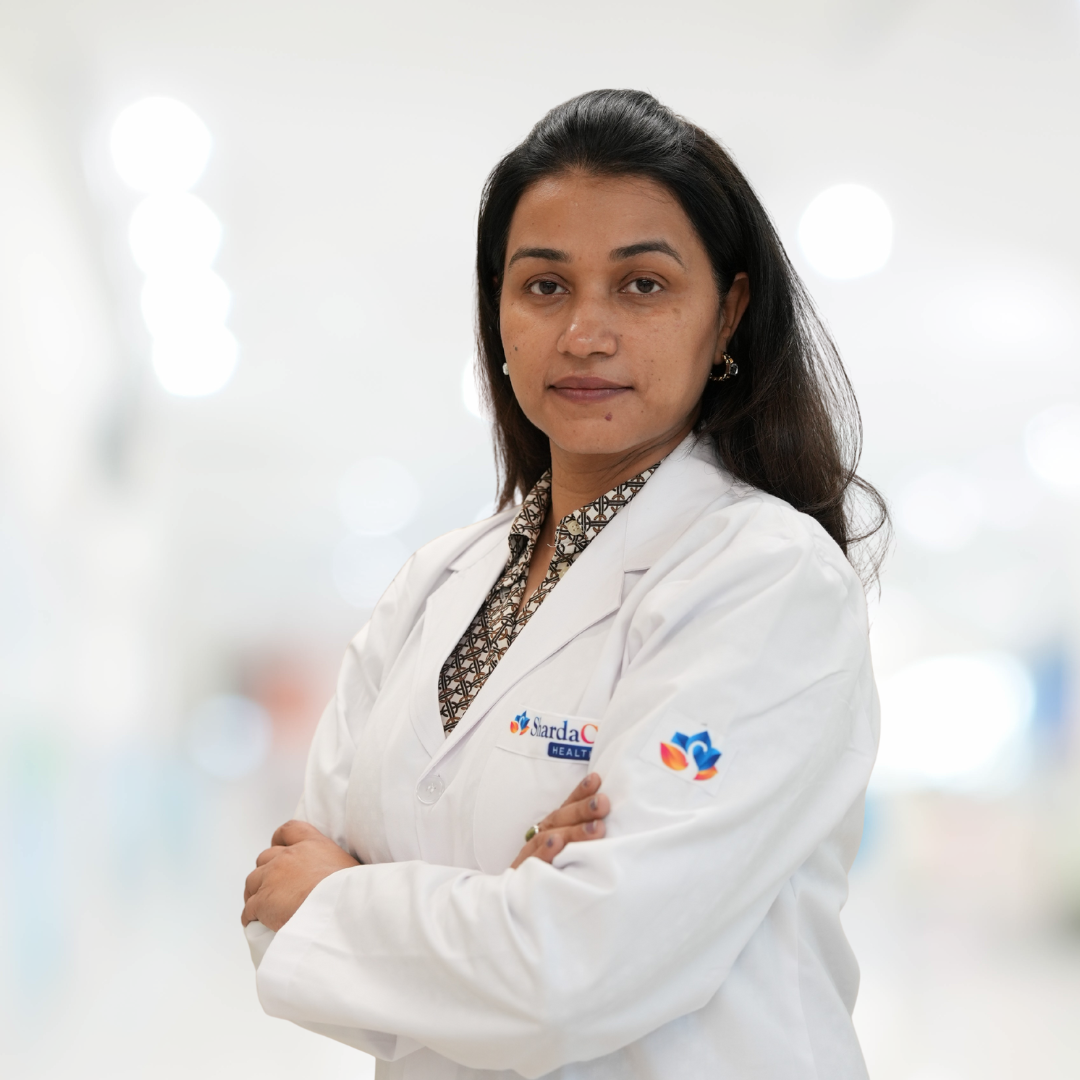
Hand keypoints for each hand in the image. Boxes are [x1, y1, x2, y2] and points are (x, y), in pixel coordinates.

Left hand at [242, 820, 358, 930]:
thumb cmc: (350, 891)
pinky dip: (250, 916)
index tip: (279, 848)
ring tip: (261, 905)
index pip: (289, 830)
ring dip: (255, 892)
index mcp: (312, 844)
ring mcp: (272, 877)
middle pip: (265, 858)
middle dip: (266, 871)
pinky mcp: (262, 901)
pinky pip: (248, 909)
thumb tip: (338, 877)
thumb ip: (334, 865)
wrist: (340, 908)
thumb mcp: (349, 866)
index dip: (280, 840)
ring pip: (252, 882)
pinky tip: (255, 922)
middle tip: (273, 885)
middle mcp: (288, 856)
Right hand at [510, 772, 609, 868]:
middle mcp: (541, 838)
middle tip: (604, 804)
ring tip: (595, 827)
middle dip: (583, 810)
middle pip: (561, 820)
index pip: (566, 807)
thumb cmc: (551, 874)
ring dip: (573, 831)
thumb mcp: (567, 852)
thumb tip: (607, 817)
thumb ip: (580, 835)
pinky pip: (534, 863)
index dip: (580, 793)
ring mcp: (531, 856)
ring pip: (550, 838)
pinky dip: (545, 853)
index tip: (596, 780)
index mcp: (552, 829)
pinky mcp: (524, 875)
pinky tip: (556, 844)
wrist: (516, 903)